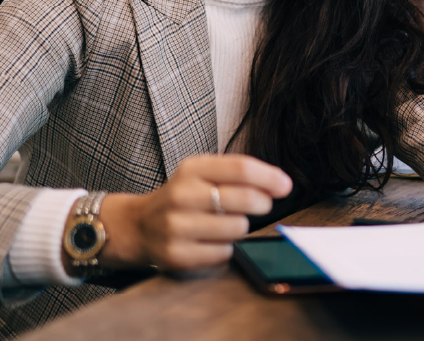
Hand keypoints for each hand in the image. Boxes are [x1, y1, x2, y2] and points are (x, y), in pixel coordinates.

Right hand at [88, 154, 292, 272]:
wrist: (138, 225)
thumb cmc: (183, 197)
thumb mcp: (200, 173)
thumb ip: (236, 173)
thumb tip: (281, 184)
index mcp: (192, 169)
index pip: (241, 168)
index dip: (270, 177)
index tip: (286, 186)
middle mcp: (182, 195)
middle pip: (244, 199)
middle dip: (263, 203)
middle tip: (263, 205)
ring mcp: (177, 226)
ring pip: (238, 228)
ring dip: (242, 227)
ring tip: (228, 223)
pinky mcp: (177, 255)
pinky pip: (224, 252)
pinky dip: (227, 247)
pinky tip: (214, 240)